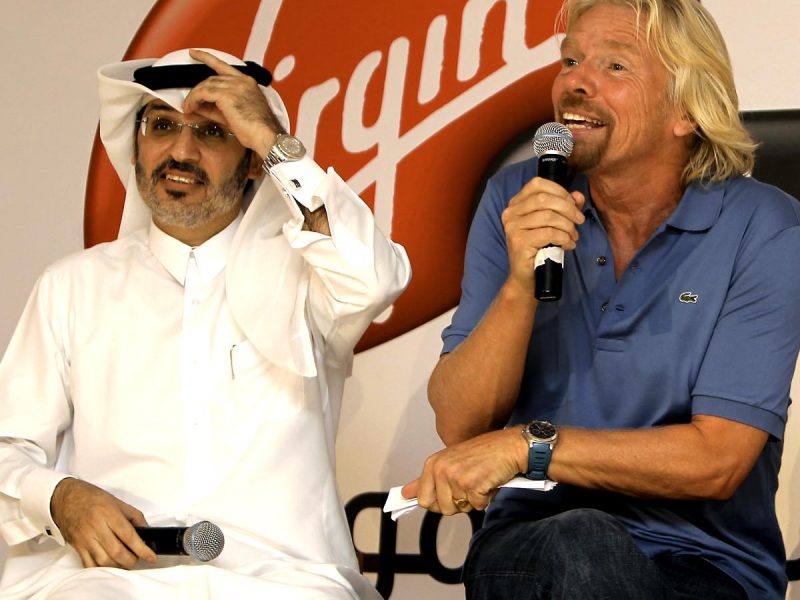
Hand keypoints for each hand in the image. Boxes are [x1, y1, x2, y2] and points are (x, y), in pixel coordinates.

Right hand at [50, 478, 155, 568]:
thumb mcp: (117, 501)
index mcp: (109, 514)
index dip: (142, 549)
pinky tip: (109, 564)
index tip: (151, 557)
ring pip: (104, 561)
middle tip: (138, 559)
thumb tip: (146, 531)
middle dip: (131, 560)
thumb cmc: (91, 498)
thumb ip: (134, 516)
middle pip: (117, 552)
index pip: (129, 536)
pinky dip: (101, 568)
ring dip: (117, 566)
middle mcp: (96, 527)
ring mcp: (85, 538)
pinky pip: (89, 564)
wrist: (65, 498)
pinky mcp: (77, 546)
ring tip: (125, 562)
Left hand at [183, 48, 283, 156]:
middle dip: (197, 90)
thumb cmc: (257, 131)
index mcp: (247, 83)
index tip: (195, 53)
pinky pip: (203, 93)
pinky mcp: (227, 95)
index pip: (223, 65)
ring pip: (205, 85)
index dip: (206, 58)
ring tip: (189, 107)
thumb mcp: (235, 116)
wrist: (267, 137)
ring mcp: (235, 86)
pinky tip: (191, 108)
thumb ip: (216, 109)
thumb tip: (200, 107)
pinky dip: (194, 100)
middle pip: (211, 78)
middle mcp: (241, 81)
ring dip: (194, 96)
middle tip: (190, 102)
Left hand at [401, 427, 526, 514]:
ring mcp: (456, 477)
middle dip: (457, 503)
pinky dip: (486, 498)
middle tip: (468, 486)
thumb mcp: (450, 462)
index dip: (438, 502)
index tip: (449, 495)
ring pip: (460, 509)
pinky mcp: (472, 485)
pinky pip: (477, 506)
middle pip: (442, 508)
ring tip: (479, 481)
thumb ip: (426, 480)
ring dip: (473, 500)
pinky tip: (488, 482)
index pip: (423, 499)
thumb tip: (405, 493)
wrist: (509, 446)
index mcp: (433, 464)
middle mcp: (441, 469)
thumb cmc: (483, 453)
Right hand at [502, 177, 585, 291]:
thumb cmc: (540, 248)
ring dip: (568, 226)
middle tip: (579, 220)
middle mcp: (510, 213)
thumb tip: (578, 196)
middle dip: (568, 208)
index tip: (573, 204)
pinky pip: (549, 233)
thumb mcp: (553, 224)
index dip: (559, 191)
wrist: (526, 277)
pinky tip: (568, 245)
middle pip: (544, 199)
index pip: (537, 184)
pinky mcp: (519, 242)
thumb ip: (565, 207)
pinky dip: (564, 238)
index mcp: (516, 204)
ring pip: (549, 216)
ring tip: (573, 236)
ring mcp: (513, 227)